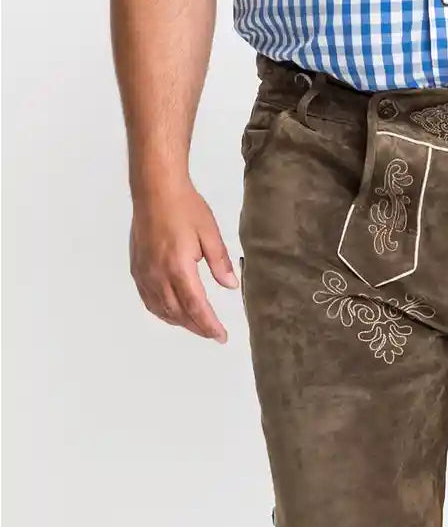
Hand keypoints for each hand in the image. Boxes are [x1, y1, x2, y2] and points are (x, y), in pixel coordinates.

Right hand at [129, 181, 237, 342]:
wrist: (154, 189)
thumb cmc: (184, 206)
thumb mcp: (209, 233)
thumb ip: (220, 262)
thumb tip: (231, 286)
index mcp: (179, 267)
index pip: (197, 307)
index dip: (210, 326)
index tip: (222, 336)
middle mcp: (159, 274)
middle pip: (179, 314)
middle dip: (198, 328)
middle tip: (213, 334)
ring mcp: (145, 273)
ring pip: (162, 310)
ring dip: (181, 323)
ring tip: (197, 327)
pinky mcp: (137, 268)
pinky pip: (148, 300)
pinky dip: (162, 312)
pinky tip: (172, 314)